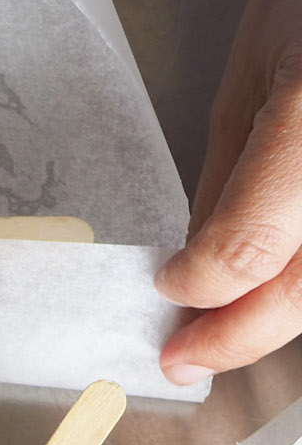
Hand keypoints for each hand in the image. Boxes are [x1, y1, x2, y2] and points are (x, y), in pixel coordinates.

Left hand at [156, 0, 301, 382]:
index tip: (167, 289)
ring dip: (278, 319)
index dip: (197, 286)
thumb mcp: (253, 86)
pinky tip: (274, 290)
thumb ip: (227, 187)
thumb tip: (193, 270)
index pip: (249, 248)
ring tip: (228, 329)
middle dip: (238, 336)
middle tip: (185, 358)